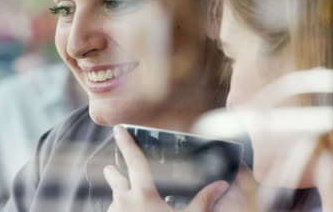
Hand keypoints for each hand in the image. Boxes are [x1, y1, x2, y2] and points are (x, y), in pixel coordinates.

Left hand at [104, 125, 228, 211]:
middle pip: (115, 179)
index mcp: (143, 195)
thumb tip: (222, 184)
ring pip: (115, 200)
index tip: (118, 129)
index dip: (127, 143)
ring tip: (127, 199)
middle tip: (111, 168)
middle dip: (114, 172)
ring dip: (120, 197)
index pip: (135, 161)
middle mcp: (124, 202)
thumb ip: (204, 201)